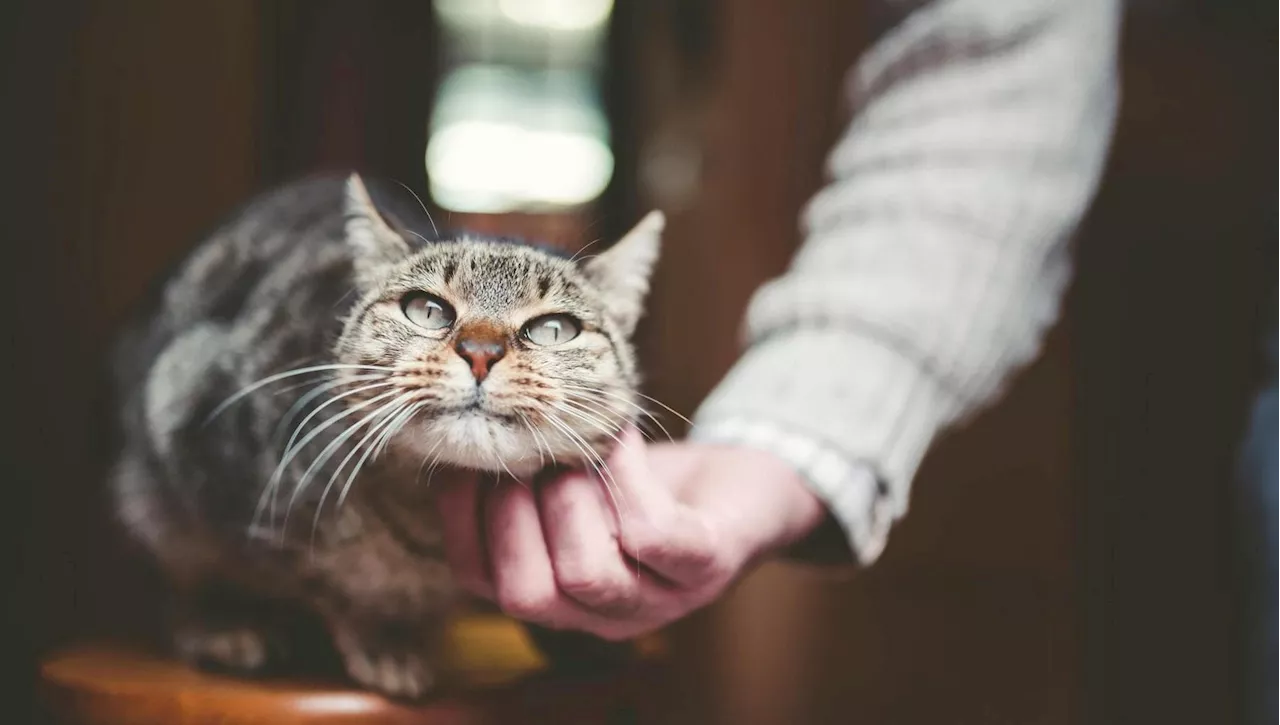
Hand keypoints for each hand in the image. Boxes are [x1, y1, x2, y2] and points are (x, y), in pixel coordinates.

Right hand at [435, 427, 827, 639]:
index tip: (460, 458)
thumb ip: (523, 474)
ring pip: (587, 573)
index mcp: (560, 597)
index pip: (483, 583)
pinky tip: (616, 432)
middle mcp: (604, 615)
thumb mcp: (575, 483)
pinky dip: (624, 476)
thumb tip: (459, 430)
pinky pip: (653, 534)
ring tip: (573, 440)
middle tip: (521, 446)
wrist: (744, 488)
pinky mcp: (707, 565)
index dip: (460, 522)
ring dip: (567, 495)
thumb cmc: (648, 483)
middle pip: (529, 595)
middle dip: (509, 514)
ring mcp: (660, 599)